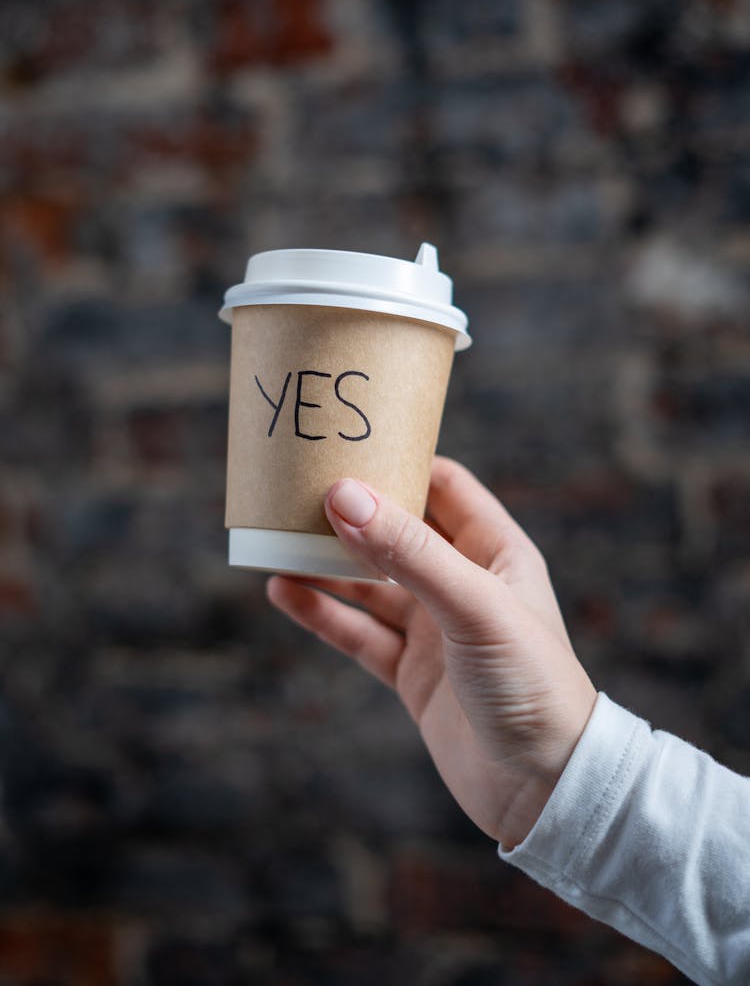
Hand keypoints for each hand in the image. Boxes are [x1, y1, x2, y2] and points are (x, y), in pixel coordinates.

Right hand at [266, 457, 596, 847]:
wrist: (545, 789)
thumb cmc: (533, 684)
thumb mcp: (473, 606)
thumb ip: (408, 552)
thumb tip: (343, 496)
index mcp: (496, 552)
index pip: (444, 485)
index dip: (400, 460)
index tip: (349, 440)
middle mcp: (463, 585)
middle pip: (397, 532)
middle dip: (352, 512)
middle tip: (296, 489)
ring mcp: (436, 631)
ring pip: (370, 584)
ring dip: (327, 564)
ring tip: (276, 540)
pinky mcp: (413, 674)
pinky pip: (359, 634)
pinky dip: (323, 614)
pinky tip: (284, 593)